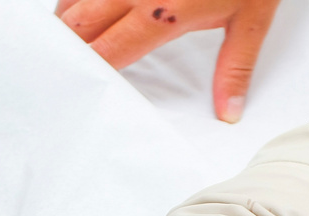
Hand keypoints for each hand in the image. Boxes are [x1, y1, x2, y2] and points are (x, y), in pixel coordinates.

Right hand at [56, 0, 282, 121]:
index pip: (108, 52)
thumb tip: (228, 113)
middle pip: (80, 24)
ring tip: (62, 36)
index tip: (77, 87)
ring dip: (65, 17)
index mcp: (162, 15)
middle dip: (66, 47)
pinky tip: (77, 5)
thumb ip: (234, 70)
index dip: (88, 72)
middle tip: (58, 66)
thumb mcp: (250, 21)